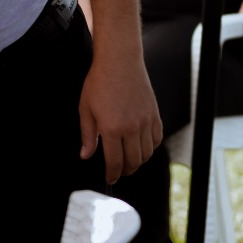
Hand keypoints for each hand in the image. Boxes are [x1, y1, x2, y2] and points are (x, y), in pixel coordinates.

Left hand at [79, 54, 163, 183]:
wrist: (119, 63)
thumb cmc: (99, 83)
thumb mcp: (85, 109)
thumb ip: (88, 135)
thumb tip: (86, 155)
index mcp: (112, 129)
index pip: (115, 161)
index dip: (112, 174)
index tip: (110, 179)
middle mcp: (132, 129)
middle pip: (134, 161)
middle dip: (126, 170)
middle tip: (119, 172)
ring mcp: (146, 123)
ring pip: (147, 153)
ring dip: (138, 161)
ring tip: (129, 161)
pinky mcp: (155, 116)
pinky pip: (156, 139)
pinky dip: (150, 147)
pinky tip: (142, 147)